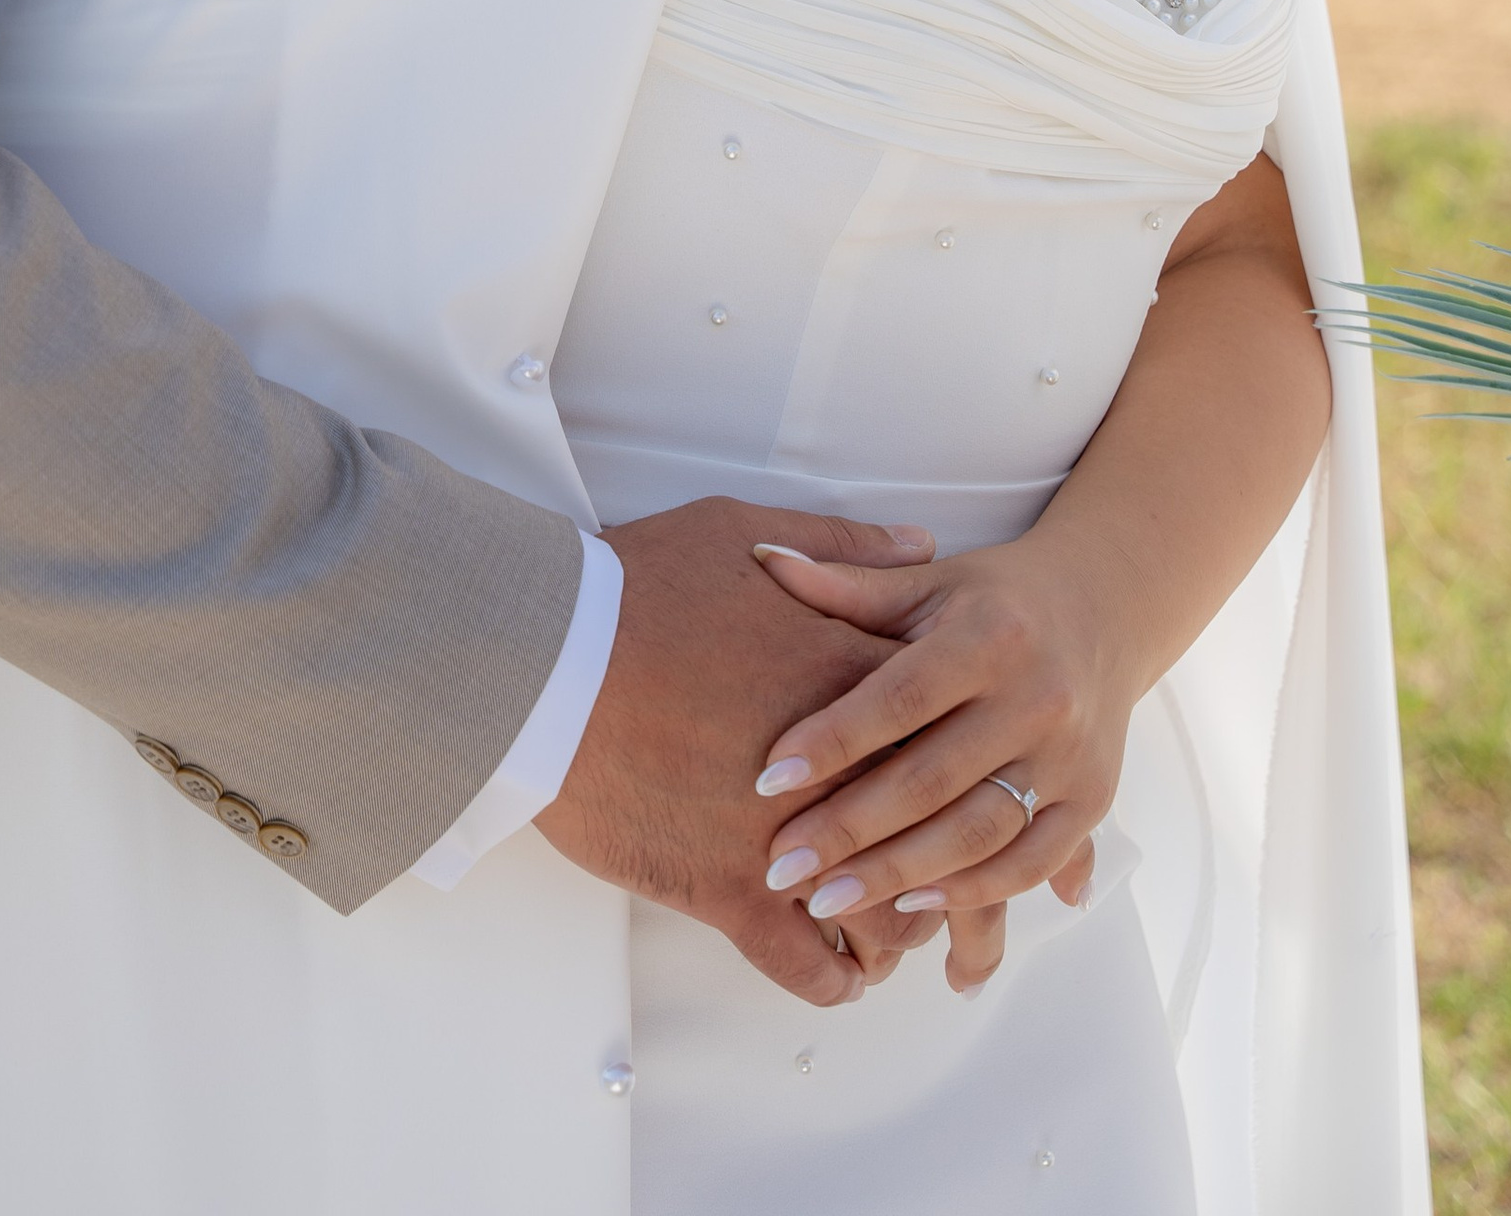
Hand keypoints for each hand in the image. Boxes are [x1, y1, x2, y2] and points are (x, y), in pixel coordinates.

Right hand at [534, 499, 936, 1005]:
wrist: (545, 658)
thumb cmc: (634, 588)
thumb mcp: (742, 536)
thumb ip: (844, 549)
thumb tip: (917, 542)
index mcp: (855, 683)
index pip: (955, 732)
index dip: (965, 754)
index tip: (959, 763)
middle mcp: (844, 773)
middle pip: (943, 832)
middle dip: (952, 851)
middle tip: (945, 858)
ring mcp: (793, 843)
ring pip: (890, 912)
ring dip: (900, 921)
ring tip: (895, 921)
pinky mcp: (734, 896)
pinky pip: (811, 966)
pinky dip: (834, 976)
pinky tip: (842, 972)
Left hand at [746, 538, 1116, 992]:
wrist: (1104, 607)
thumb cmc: (992, 598)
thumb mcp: (926, 581)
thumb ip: (846, 584)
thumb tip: (761, 559)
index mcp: (987, 636)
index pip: (900, 698)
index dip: (832, 740)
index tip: (765, 779)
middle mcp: (1034, 698)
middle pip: (932, 779)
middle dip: (850, 830)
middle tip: (780, 868)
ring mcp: (1068, 756)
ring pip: (980, 832)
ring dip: (901, 874)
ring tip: (829, 901)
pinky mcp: (1092, 800)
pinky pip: (1033, 861)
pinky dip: (974, 890)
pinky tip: (914, 906)